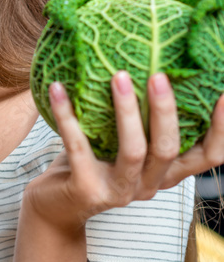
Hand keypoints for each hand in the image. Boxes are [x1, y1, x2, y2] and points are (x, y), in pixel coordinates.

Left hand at [26, 69, 223, 231]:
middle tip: (159, 74)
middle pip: (170, 148)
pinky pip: (79, 147)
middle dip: (166, 110)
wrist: (54, 206)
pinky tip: (58, 88)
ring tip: (118, 75)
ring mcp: (120, 192)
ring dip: (127, 111)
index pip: (210, 156)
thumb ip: (143, 115)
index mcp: (166, 172)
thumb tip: (154, 55)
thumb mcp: (123, 140)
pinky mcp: (87, 191)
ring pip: (133, 151)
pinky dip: (67, 115)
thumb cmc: (93, 162)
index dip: (222, 128)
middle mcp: (149, 185)